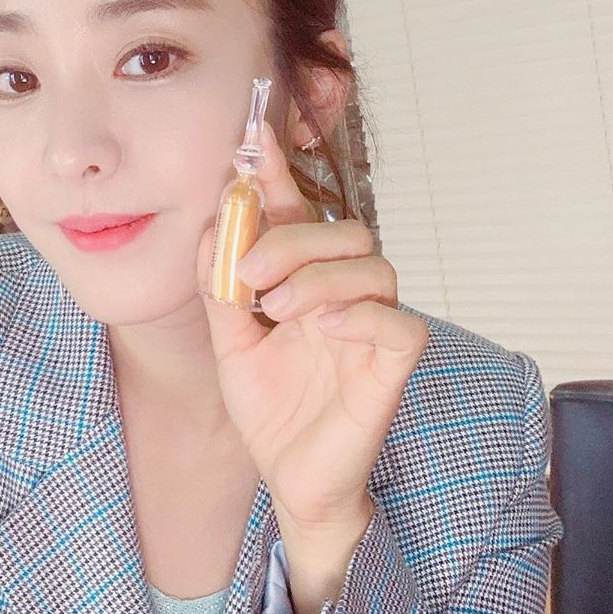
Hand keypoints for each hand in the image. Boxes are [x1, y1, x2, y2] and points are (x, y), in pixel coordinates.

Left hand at [196, 120, 428, 541]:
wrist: (288, 477)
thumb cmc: (270, 409)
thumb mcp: (230, 343)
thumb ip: (222, 288)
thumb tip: (213, 225)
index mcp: (305, 283)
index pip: (299, 217)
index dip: (280, 175)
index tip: (253, 136)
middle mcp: (344, 296)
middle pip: (345, 232)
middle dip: (294, 239)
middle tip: (251, 272)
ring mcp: (372, 328)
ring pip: (374, 267)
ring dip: (319, 276)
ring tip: (277, 310)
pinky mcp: (394, 364)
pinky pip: (399, 322)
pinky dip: (361, 314)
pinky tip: (325, 327)